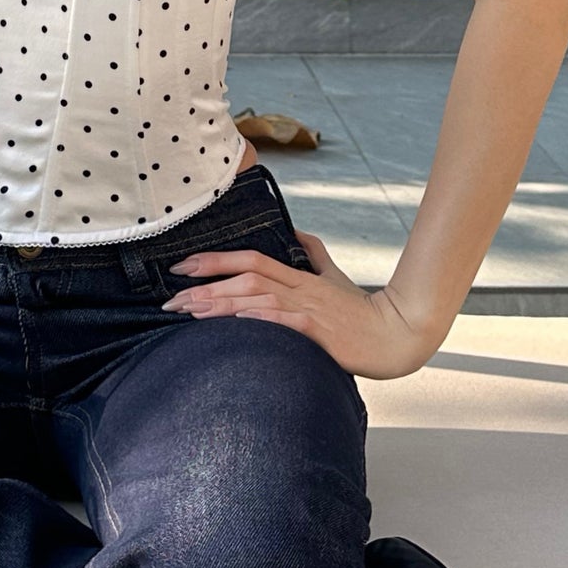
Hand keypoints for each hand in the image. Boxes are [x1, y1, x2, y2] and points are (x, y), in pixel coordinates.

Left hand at [161, 232, 442, 379]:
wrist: (396, 336)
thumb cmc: (362, 311)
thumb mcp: (334, 276)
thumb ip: (312, 253)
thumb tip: (293, 231)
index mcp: (299, 276)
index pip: (251, 258)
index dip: (214, 260)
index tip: (182, 268)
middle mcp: (300, 288)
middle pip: (246, 277)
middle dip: (205, 287)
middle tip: (172, 300)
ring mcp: (309, 309)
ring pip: (258, 297)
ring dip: (221, 304)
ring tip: (190, 312)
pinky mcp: (319, 332)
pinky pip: (283, 322)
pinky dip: (259, 320)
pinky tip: (236, 322)